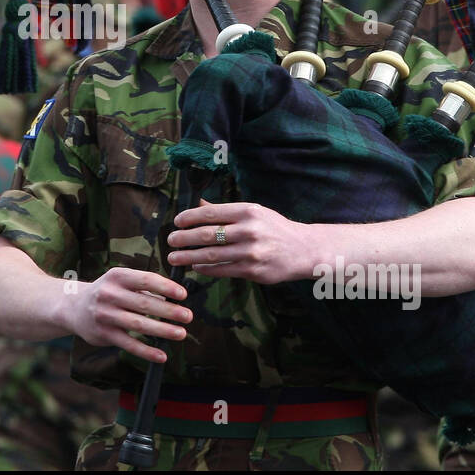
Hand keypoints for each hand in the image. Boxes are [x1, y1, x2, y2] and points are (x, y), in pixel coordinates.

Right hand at [66, 266, 190, 363]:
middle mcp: (109, 294)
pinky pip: (129, 344)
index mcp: (117, 276)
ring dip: (162, 330)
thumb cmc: (108, 292)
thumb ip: (144, 288)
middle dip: (169, 311)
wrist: (74, 307)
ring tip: (181, 333)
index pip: (145, 279)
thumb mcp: (121, 282)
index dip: (166, 287)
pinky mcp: (104, 334)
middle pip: (144, 303)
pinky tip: (162, 355)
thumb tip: (174, 299)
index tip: (183, 294)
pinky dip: (146, 351)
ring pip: (138, 324)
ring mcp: (105, 315)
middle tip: (188, 316)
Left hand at [168, 200, 316, 283]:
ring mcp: (251, 252)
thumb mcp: (254, 212)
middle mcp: (249, 230)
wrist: (304, 250)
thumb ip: (226, 211)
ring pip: (211, 255)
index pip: (210, 213)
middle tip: (170, 241)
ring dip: (188, 257)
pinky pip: (223, 270)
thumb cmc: (274, 228)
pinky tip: (196, 267)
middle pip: (207, 235)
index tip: (176, 222)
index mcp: (247, 211)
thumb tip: (199, 204)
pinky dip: (206, 269)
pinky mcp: (253, 270)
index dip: (189, 218)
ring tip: (175, 257)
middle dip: (184, 238)